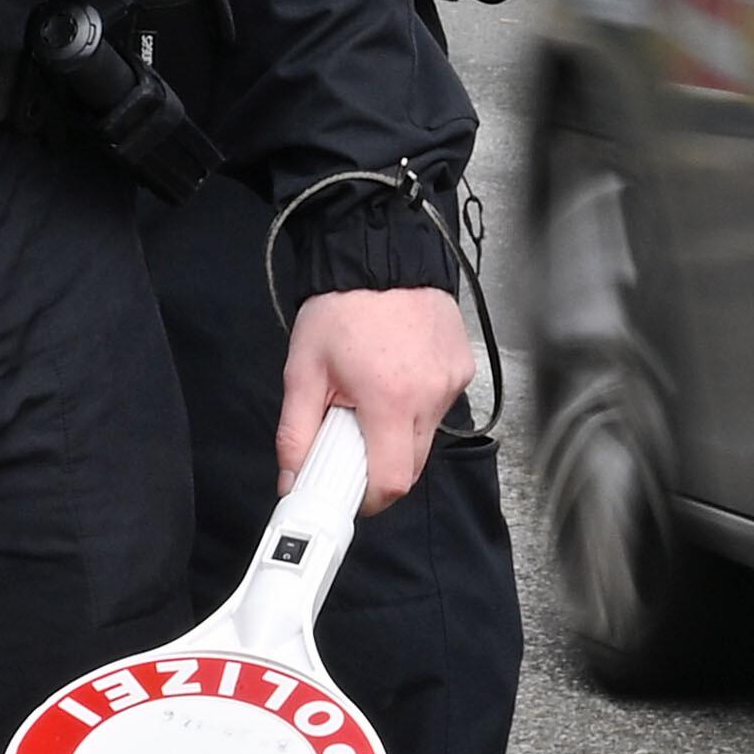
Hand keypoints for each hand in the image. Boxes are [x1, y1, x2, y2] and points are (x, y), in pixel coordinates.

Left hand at [278, 284, 475, 511]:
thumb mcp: (303, 371)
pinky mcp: (462, 366)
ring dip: (400, 432)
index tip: (352, 493)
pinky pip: (440, 405)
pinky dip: (418, 404)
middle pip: (412, 464)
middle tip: (353, 438)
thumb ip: (295, 433)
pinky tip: (397, 374)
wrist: (377, 256)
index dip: (370, 498)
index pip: (392, 481)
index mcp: (390, 399)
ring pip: (427, 436)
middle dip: (381, 464)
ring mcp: (452, 380)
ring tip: (374, 394)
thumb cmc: (340, 308)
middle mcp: (430, 393)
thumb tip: (291, 480)